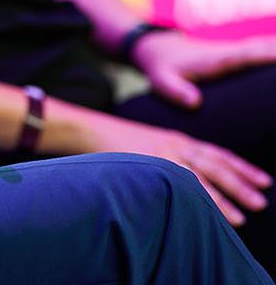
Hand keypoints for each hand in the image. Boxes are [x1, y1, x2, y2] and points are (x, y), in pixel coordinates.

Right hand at [68, 106, 269, 224]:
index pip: (218, 154)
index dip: (243, 168)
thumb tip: (187, 177)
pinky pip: (176, 183)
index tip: (265, 181)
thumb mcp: (150, 142)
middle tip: (261, 202)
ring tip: (241, 217)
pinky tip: (204, 210)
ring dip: (223, 198)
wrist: (86, 127)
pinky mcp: (147, 163)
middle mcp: (175, 145)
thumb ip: (170, 155)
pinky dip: (193, 197)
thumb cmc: (114, 139)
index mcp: (177, 138)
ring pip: (200, 178)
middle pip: (215, 165)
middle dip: (240, 184)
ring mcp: (162, 154)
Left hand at [132, 30, 275, 108]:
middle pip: (273, 48)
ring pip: (274, 48)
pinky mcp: (246, 56)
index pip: (256, 55)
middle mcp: (238, 51)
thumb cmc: (162, 68)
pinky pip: (270, 53)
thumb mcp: (161, 80)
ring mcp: (244, 52)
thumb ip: (174, 91)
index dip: (275, 56)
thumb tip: (194, 102)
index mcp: (224, 58)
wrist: (159, 50)